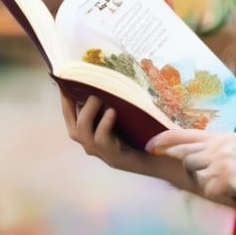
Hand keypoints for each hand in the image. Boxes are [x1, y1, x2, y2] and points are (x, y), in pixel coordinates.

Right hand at [59, 93, 235, 205]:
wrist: (171, 156)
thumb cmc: (152, 132)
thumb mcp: (131, 113)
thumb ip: (119, 100)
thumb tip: (112, 75)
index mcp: (96, 134)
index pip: (72, 119)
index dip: (66, 103)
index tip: (64, 84)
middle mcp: (96, 147)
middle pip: (73, 129)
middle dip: (76, 109)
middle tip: (91, 93)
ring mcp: (104, 155)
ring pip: (83, 135)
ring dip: (89, 115)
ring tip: (101, 100)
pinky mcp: (116, 159)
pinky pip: (101, 142)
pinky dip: (104, 125)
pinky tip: (113, 113)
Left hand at [146, 126, 235, 211]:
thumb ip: (220, 150)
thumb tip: (196, 159)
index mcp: (224, 136)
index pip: (186, 134)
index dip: (164, 139)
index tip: (151, 146)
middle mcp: (220, 144)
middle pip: (185, 155)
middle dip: (186, 168)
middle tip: (198, 177)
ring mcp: (222, 160)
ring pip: (195, 174)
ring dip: (207, 184)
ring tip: (228, 186)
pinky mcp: (227, 177)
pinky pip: (209, 189)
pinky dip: (219, 195)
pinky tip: (235, 193)